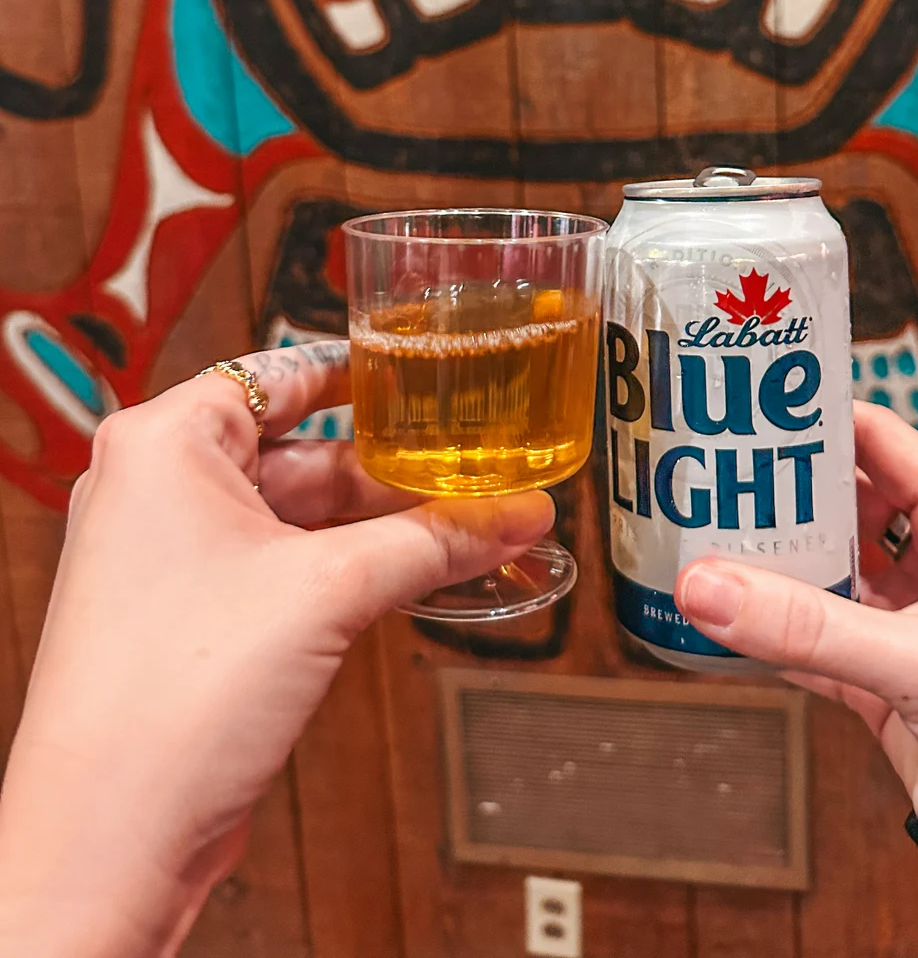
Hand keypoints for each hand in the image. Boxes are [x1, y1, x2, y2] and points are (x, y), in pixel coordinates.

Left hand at [0, 342, 553, 957]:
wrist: (112, 835)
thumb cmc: (169, 697)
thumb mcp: (330, 590)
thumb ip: (435, 540)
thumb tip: (516, 515)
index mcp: (164, 442)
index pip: (280, 372)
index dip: (360, 371)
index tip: (422, 371)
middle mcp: (159, 488)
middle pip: (302, 451)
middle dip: (393, 470)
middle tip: (475, 468)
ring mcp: (173, 556)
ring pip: (299, 516)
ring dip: (382, 527)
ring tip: (471, 524)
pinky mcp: (193, 617)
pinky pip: (287, 567)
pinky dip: (351, 569)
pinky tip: (423, 574)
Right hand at [675, 402, 917, 816]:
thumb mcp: (916, 656)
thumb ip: (807, 624)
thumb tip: (707, 587)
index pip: (889, 444)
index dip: (829, 420)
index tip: (760, 404)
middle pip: (849, 506)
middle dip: (789, 492)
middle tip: (720, 473)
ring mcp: (909, 624)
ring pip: (829, 574)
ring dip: (778, 564)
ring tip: (711, 540)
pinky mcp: (885, 680)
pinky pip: (816, 641)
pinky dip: (774, 633)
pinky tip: (729, 623)